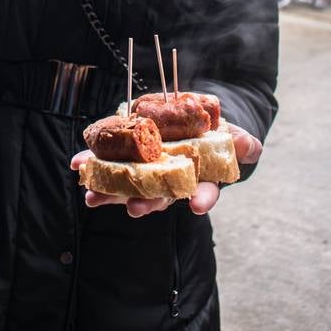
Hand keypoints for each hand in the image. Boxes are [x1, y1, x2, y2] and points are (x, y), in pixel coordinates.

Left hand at [69, 121, 261, 217]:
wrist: (194, 121)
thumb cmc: (215, 132)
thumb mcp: (231, 134)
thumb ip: (240, 141)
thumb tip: (253, 146)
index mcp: (199, 176)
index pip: (203, 191)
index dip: (202, 198)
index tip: (197, 206)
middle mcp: (171, 180)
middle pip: (159, 195)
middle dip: (145, 203)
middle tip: (134, 209)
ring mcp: (148, 171)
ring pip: (129, 186)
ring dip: (110, 192)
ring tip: (92, 197)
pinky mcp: (129, 155)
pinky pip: (109, 162)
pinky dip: (92, 163)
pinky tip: (77, 164)